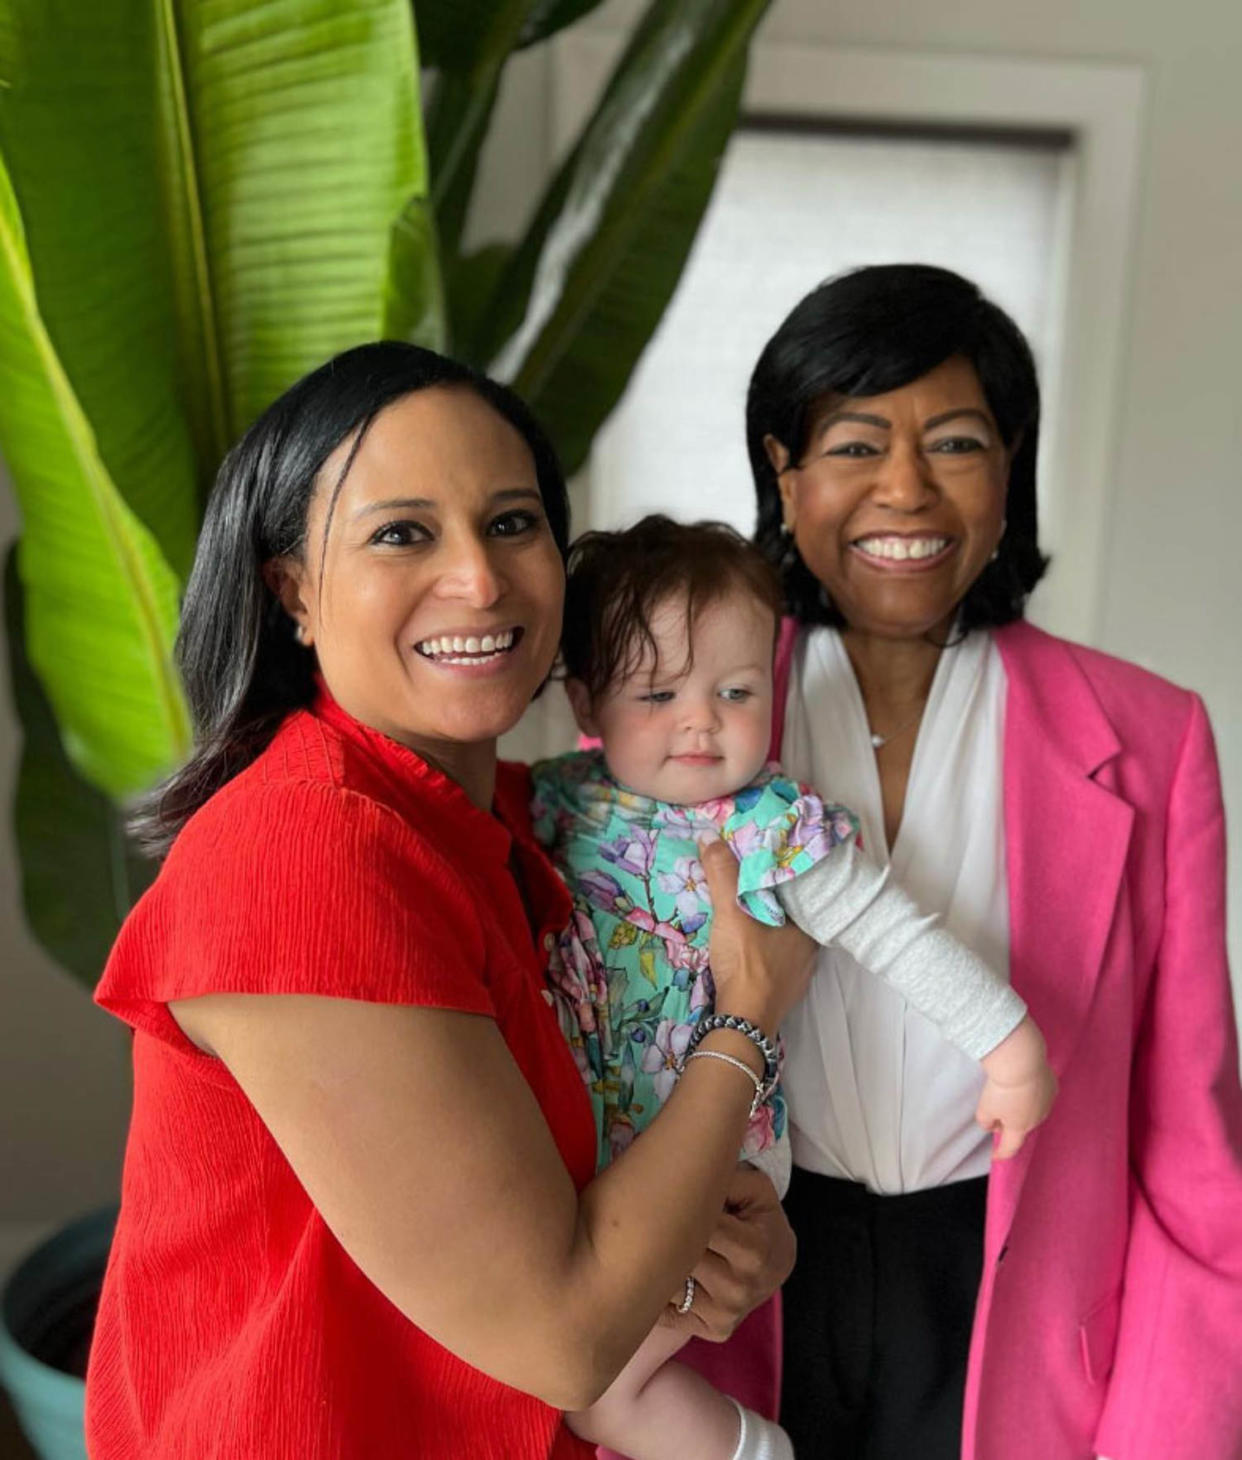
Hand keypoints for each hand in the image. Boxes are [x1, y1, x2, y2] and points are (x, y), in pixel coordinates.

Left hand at [661, 1163, 795, 1340]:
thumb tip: (684, 1176)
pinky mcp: (713, 1331)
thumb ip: (725, 1178)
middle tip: (658, 1219)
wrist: (778, 1264)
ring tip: (666, 1246)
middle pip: (680, 1256)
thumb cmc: (761, 1219)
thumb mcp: (755, 1189)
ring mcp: (726, 1315)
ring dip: (661, 1263)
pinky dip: (663, 1291)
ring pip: (669, 1284)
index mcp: (753, 1251)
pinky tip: (670, 1274)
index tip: (676, 1199)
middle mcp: (739, 1289)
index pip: (698, 1226)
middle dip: (667, 1234)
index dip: (683, 1208)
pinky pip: (669, 1310)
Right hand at [700, 838, 816, 1032]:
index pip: (803, 891)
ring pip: (787, 939)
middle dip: (776, 901)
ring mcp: (800, 973)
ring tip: (752, 910)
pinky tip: (753, 946)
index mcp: (809, 926)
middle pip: (795, 915)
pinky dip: (767, 950)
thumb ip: (723, 873)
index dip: (785, 876)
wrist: (744, 1019)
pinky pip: (779, 961)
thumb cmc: (747, 961)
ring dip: (771, 927)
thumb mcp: (731, 910)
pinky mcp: (785, 991)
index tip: (768, 863)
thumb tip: (710, 836)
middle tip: (755, 883)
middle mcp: (812, 948)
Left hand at [976, 1015, 1057, 1158]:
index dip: (1001, 1153)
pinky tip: (1024, 1083)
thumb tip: (990, 1125)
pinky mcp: (1052, 1086)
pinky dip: (1032, 1093)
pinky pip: (1040, 1095)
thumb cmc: (1002, 1087)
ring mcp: (1047, 1102)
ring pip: (1032, 1111)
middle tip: (997, 1114)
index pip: (1010, 1147)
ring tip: (1010, 1094)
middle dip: (1009, 1125)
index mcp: (1020, 1128)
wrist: (1022, 1061)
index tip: (995, 1156)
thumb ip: (985, 1121)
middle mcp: (1037, 1119)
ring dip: (1021, 1108)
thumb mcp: (985, 1108)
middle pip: (1021, 1127)